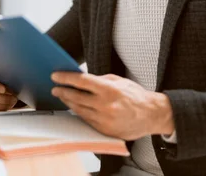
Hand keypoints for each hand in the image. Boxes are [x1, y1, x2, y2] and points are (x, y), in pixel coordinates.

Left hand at [51, 72, 174, 140]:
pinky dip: (79, 113)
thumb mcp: (118, 81)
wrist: (151, 115)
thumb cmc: (136, 96)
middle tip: (55, 88)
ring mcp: (104, 119)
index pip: (82, 81)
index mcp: (109, 90)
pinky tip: (74, 107)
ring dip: (68, 103)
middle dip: (63, 91)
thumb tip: (82, 79)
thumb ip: (99, 80)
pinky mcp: (104, 130)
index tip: (56, 76)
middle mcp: (105, 105)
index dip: (66, 78)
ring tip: (62, 96)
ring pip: (79, 110)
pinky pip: (87, 120)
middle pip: (76, 97)